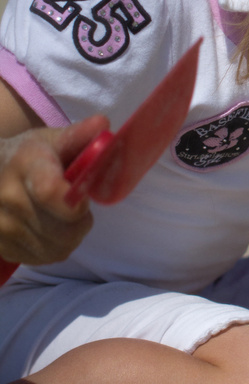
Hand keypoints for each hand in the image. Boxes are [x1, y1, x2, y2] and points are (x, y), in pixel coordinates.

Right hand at [0, 116, 108, 266]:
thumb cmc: (31, 156)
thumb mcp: (54, 140)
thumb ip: (80, 135)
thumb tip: (103, 125)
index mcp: (25, 165)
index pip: (50, 193)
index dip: (75, 205)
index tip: (82, 201)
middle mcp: (8, 197)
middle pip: (62, 230)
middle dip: (80, 223)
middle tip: (77, 207)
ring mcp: (1, 225)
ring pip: (56, 249)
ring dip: (70, 237)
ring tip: (63, 218)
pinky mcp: (1, 247)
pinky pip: (43, 259)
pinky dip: (54, 248)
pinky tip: (48, 230)